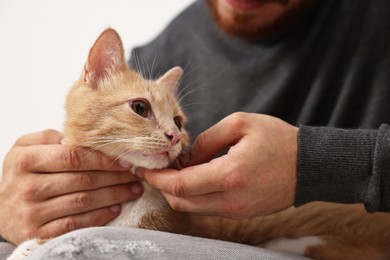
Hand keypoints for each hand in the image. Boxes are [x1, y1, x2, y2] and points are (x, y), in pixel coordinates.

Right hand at [0, 129, 142, 243]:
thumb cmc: (20, 175)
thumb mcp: (24, 148)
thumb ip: (49, 137)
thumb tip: (79, 137)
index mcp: (26, 160)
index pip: (74, 156)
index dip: (103, 158)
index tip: (124, 159)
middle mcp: (29, 186)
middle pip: (83, 179)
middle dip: (116, 177)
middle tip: (136, 174)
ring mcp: (33, 212)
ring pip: (84, 201)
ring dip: (114, 195)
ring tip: (133, 190)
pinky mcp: (40, 232)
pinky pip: (76, 224)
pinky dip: (99, 217)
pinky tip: (115, 209)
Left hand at [137, 113, 297, 219]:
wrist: (309, 166)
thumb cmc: (278, 140)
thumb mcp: (240, 124)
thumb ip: (207, 139)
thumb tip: (187, 155)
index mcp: (230, 176)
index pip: (180, 185)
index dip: (158, 177)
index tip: (144, 167)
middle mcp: (231, 200)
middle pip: (181, 202)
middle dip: (162, 185)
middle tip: (155, 166)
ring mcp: (236, 211)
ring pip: (192, 207)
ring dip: (177, 191)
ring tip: (175, 169)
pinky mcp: (241, 213)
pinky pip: (207, 207)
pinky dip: (194, 195)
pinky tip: (195, 177)